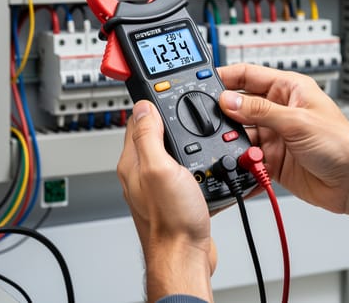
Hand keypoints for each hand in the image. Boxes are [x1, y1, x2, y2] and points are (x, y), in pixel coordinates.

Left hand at [117, 100, 214, 301]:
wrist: (186, 257)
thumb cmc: (171, 221)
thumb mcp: (160, 168)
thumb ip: (149, 135)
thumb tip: (143, 106)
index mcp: (134, 162)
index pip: (138, 120)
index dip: (153, 102)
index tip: (166, 89)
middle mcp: (145, 173)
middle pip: (160, 134)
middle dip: (177, 121)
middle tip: (192, 110)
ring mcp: (162, 186)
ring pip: (178, 153)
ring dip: (194, 143)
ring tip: (206, 135)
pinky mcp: (179, 198)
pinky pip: (191, 174)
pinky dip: (204, 166)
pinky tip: (213, 165)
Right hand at [218, 64, 348, 252]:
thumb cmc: (342, 144)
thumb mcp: (297, 121)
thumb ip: (259, 110)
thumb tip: (229, 101)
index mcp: (288, 89)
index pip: (248, 76)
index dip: (226, 77)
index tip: (203, 82)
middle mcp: (279, 111)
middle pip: (240, 107)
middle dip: (225, 116)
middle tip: (210, 123)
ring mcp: (275, 136)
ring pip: (241, 135)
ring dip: (234, 143)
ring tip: (230, 149)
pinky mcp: (273, 160)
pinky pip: (248, 160)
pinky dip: (242, 164)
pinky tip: (241, 166)